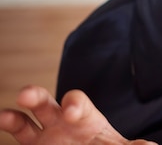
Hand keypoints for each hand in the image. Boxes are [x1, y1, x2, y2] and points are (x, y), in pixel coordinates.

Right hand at [0, 85, 155, 144]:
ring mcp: (43, 134)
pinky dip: (9, 130)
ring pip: (23, 121)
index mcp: (84, 116)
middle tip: (25, 95)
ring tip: (3, 116)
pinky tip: (1, 122)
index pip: (78, 102)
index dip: (73, 103)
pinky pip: (18, 136)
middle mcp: (59, 120)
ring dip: (13, 116)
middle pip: (45, 101)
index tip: (71, 111)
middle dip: (35, 95)